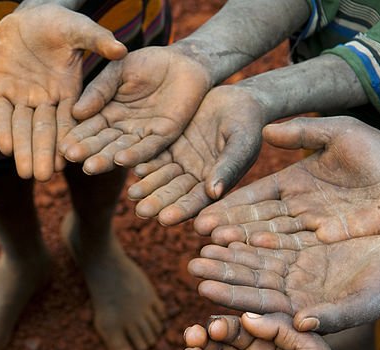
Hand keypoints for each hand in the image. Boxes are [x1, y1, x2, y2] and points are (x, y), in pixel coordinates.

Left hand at [0, 4, 126, 180]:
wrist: (25, 15)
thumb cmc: (56, 20)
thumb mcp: (76, 28)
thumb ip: (96, 40)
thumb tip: (122, 49)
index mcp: (68, 91)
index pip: (70, 120)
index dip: (70, 138)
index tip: (71, 157)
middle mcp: (45, 101)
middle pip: (44, 131)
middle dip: (43, 153)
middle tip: (42, 177)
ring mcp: (22, 99)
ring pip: (21, 128)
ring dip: (22, 150)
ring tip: (23, 173)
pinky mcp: (0, 93)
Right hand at [62, 46, 210, 174]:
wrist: (183, 61)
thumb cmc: (147, 63)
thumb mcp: (117, 72)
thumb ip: (99, 91)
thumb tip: (75, 112)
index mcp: (107, 114)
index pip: (88, 128)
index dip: (75, 136)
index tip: (61, 144)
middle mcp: (122, 130)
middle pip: (101, 144)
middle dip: (87, 151)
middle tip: (70, 159)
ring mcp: (142, 136)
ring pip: (121, 151)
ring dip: (105, 160)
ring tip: (90, 167)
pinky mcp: (163, 138)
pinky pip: (148, 149)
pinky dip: (135, 156)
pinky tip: (121, 160)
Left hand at [128, 84, 265, 223]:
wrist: (239, 99)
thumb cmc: (248, 122)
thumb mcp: (242, 142)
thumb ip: (228, 166)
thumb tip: (214, 193)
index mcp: (215, 184)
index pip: (196, 202)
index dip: (181, 210)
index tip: (164, 220)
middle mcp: (195, 178)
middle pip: (174, 193)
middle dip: (158, 203)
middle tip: (141, 212)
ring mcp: (181, 163)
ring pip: (161, 177)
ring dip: (147, 186)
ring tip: (131, 194)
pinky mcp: (169, 147)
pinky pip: (154, 156)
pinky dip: (143, 162)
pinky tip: (130, 166)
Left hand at [188, 237, 379, 332]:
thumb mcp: (365, 304)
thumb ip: (334, 316)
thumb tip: (303, 325)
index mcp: (300, 311)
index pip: (258, 304)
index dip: (230, 295)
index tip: (202, 287)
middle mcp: (293, 293)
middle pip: (250, 283)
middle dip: (221, 273)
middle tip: (190, 264)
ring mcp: (297, 272)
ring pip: (256, 262)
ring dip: (230, 253)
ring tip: (202, 242)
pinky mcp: (304, 251)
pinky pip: (272, 243)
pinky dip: (251, 236)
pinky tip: (229, 228)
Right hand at [194, 116, 379, 245]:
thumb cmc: (378, 150)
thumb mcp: (337, 132)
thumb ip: (301, 132)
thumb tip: (265, 129)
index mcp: (294, 183)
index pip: (255, 195)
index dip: (230, 203)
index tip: (205, 209)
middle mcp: (298, 208)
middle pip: (257, 220)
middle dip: (228, 227)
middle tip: (199, 234)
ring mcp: (313, 228)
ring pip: (273, 236)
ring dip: (245, 242)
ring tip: (218, 246)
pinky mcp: (332, 242)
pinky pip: (300, 246)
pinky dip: (277, 249)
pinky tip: (255, 250)